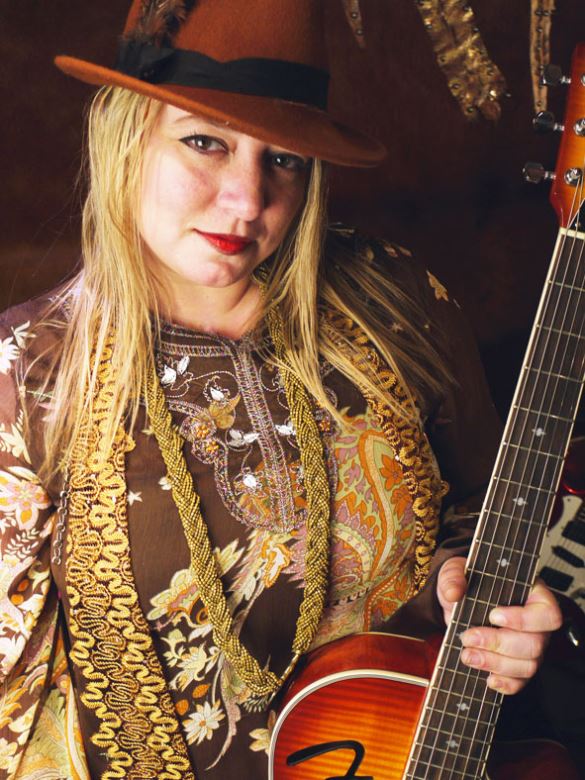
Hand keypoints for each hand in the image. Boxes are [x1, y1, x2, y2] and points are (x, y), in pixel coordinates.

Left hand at [437, 556, 562, 693]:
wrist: (456, 600)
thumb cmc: (466, 581)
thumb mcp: (455, 571)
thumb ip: (454, 577)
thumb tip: (454, 593)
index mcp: (531, 594)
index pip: (547, 612)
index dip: (524, 619)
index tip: (493, 616)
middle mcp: (536, 623)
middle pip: (535, 644)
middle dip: (499, 644)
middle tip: (469, 638)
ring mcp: (529, 645)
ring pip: (529, 665)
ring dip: (496, 664)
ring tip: (468, 656)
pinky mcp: (517, 663)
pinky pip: (521, 681)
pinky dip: (505, 683)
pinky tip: (488, 678)